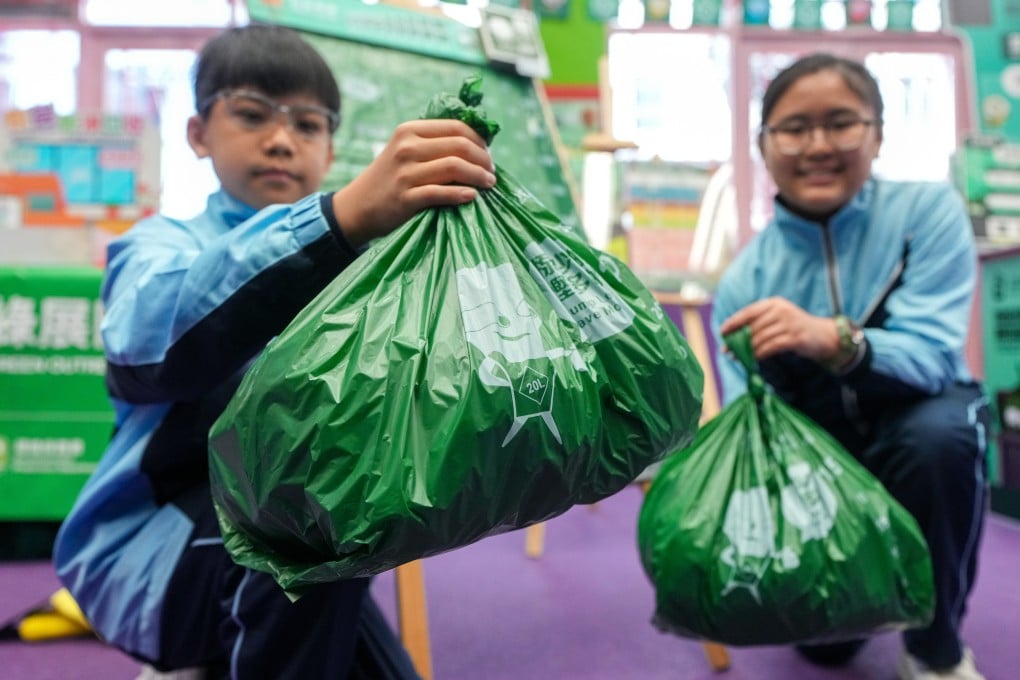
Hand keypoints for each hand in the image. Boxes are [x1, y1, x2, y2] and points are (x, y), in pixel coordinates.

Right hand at [332, 119, 496, 246]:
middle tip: (491, 172)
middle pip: (460, 146)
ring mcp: (405, 173)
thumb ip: (433, 144)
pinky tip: (473, 197)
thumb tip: (477, 144)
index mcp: (409, 130)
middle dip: (483, 159)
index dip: (479, 140)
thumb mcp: (405, 151)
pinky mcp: (405, 198)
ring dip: (478, 176)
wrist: (357, 207)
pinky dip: (461, 194)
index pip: (456, 127)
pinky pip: (441, 193)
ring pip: (455, 167)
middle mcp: (407, 147)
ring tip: (488, 184)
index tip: (488, 154)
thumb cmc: (390, 179)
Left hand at [719, 297, 839, 362]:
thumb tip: (734, 337)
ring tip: (740, 357)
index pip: (748, 311)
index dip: (733, 322)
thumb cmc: (795, 328)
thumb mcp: (778, 319)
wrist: (824, 336)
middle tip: (728, 351)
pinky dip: (760, 353)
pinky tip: (755, 358)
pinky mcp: (795, 337)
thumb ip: (759, 324)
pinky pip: (771, 346)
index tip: (722, 332)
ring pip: (760, 338)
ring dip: (747, 350)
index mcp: (774, 303)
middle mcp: (781, 310)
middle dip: (738, 340)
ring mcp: (789, 323)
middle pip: (752, 327)